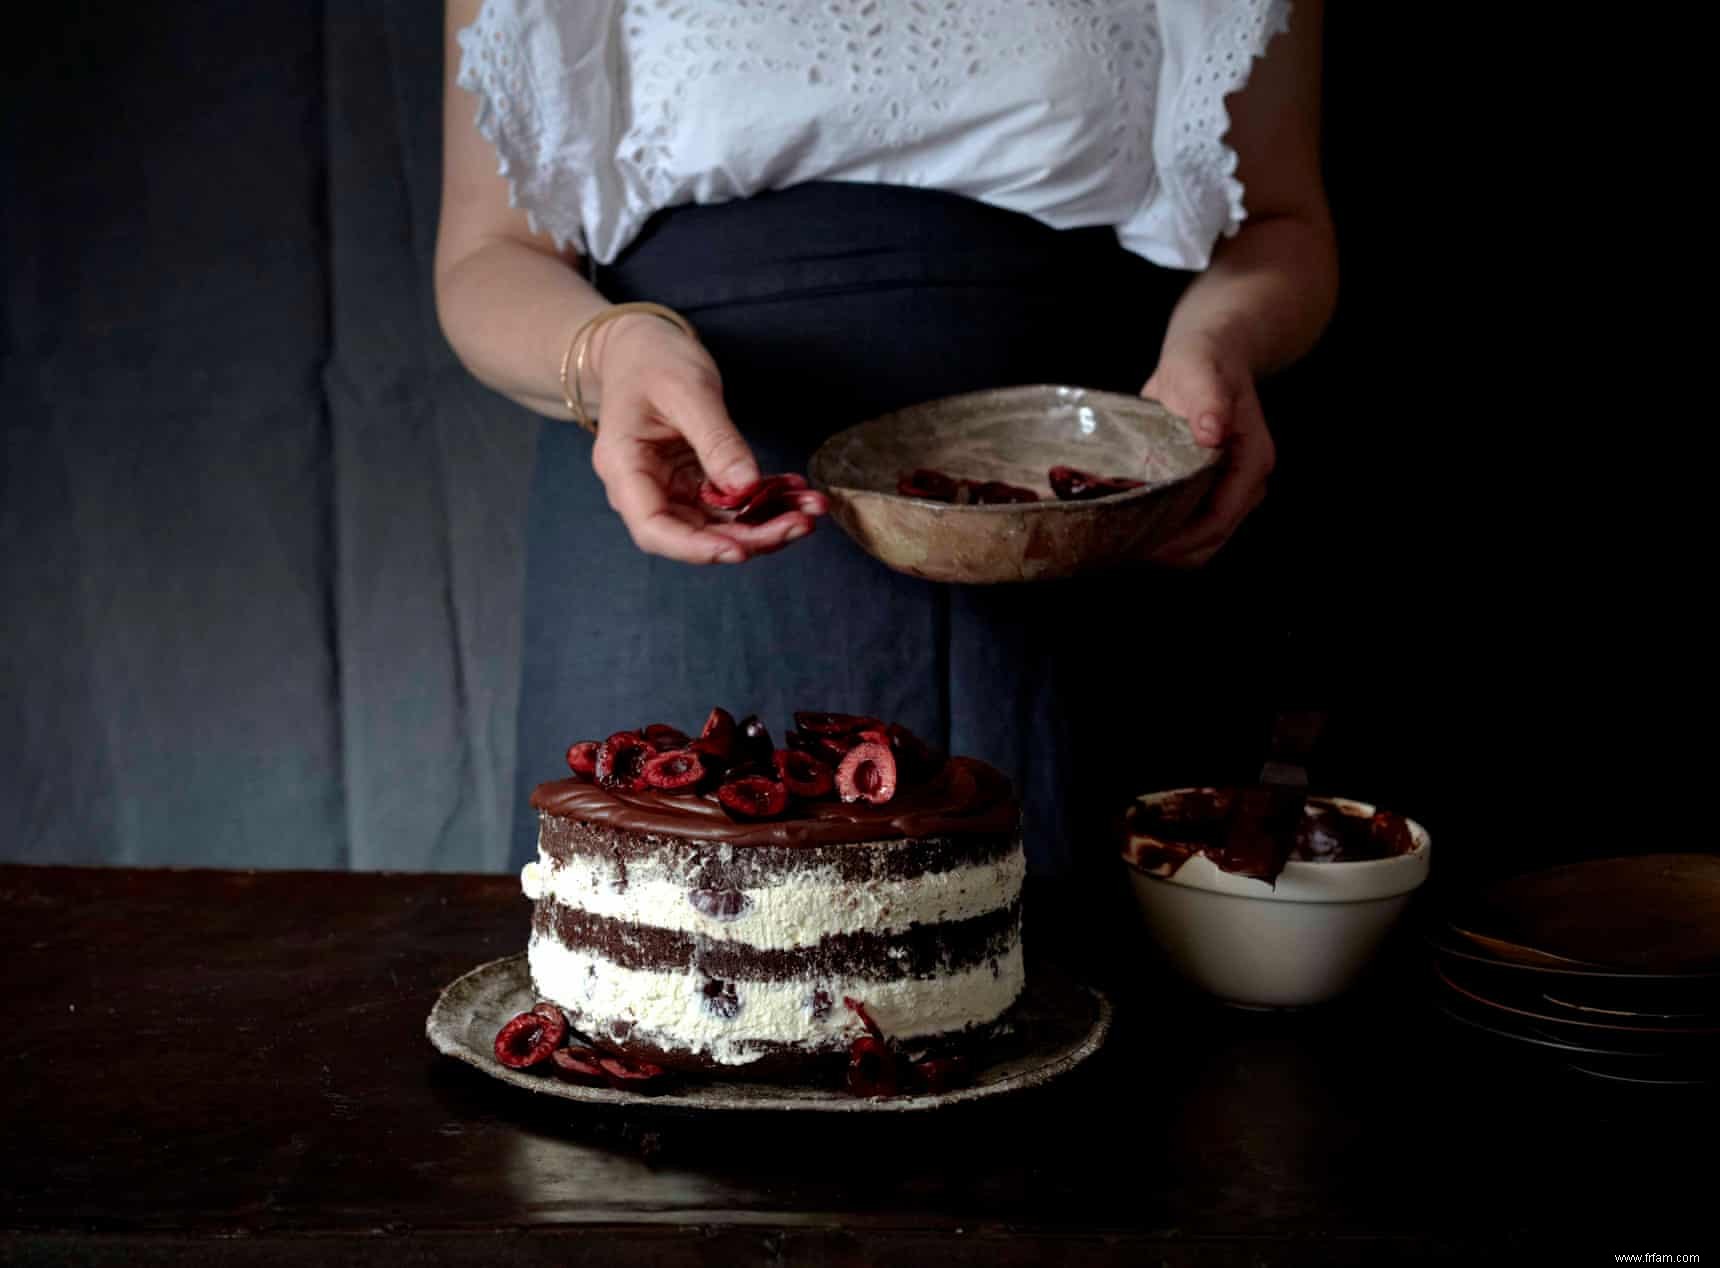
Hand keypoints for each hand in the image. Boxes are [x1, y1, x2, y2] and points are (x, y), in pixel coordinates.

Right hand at [587, 315, 826, 563]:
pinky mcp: (696, 482)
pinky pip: (733, 503)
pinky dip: (766, 500)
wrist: (641, 347)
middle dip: (752, 536)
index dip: (696, 548)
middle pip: (696, 533)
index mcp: (625, 468)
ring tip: (811, 507)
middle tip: (801, 524)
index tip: (740, 550)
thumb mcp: (689, 392)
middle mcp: (646, 488)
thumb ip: (717, 441)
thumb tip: (747, 486)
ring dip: (768, 521)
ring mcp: (673, 488)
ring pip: (721, 524)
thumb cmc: (654, 361)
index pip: (654, 528)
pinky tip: (796, 489)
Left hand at [1141, 334, 1274, 568]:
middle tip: (1125, 550)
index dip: (1184, 538)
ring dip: (1170, 548)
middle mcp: (1247, 481)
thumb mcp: (1199, 368)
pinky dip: (1170, 534)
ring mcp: (1231, 489)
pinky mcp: (1212, 490)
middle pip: (1213, 537)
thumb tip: (1212, 432)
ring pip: (1205, 539)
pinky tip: (1137, 532)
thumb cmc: (1203, 360)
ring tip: (1127, 547)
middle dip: (1173, 551)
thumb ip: (1206, 398)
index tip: (1145, 544)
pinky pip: (1195, 525)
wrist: (1207, 355)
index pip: (1221, 516)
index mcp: (1252, 459)